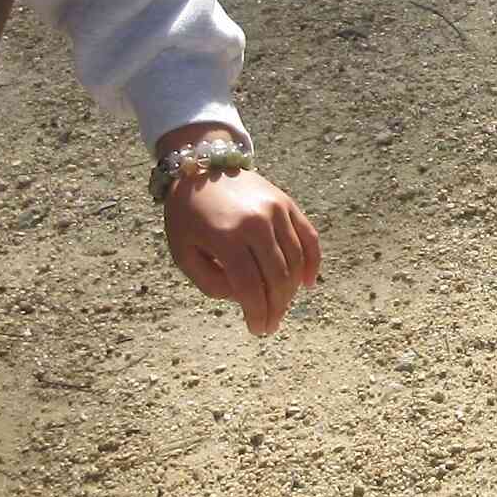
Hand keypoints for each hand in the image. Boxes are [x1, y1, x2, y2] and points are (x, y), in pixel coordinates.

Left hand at [164, 168, 322, 334]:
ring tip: (280, 307)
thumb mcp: (183, 252)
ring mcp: (276, 211)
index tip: (257, 329)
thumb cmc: (188, 215)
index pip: (249, 286)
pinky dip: (312, 263)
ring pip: (295, 261)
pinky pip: (309, 238)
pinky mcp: (288, 204)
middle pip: (276, 277)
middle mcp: (256, 222)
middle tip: (270, 325)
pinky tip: (307, 284)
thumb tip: (244, 298)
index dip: (257, 313)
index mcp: (225, 236)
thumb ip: (210, 282)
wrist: (201, 166)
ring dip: (291, 292)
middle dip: (276, 308)